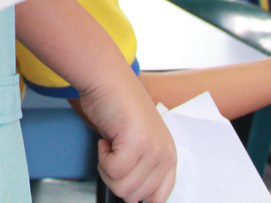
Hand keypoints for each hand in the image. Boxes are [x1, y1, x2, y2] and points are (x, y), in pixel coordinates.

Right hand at [79, 79, 176, 202]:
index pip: (159, 198)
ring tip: (110, 145)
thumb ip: (142, 169)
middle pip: (135, 196)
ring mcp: (154, 149)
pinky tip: (107, 138)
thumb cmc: (116, 107)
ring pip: (122, 186)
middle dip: (115, 178)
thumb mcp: (137, 143)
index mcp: (168, 157)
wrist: (106, 79)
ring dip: (107, 167)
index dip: (136, 195)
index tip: (121, 180)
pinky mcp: (138, 143)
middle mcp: (165, 154)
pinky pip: (113, 170)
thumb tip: (132, 198)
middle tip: (112, 154)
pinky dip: (102, 156)